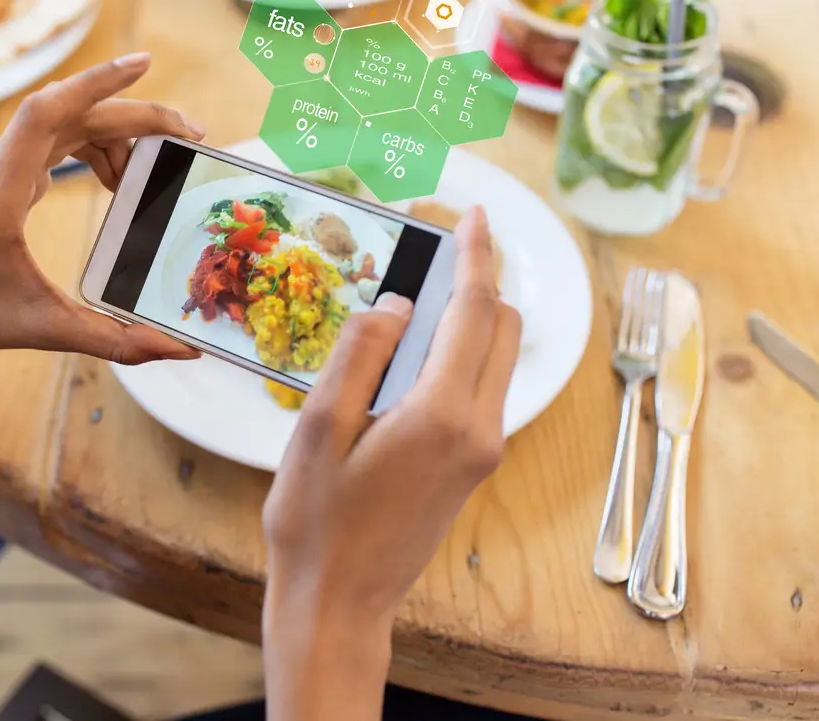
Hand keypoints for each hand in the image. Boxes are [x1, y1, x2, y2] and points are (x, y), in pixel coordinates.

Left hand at [0, 53, 206, 367]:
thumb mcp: (54, 332)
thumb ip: (120, 342)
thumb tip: (184, 350)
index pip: (45, 113)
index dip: (97, 82)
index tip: (144, 63)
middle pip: (69, 114)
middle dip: (136, 118)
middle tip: (191, 131)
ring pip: (62, 122)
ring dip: (115, 136)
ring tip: (152, 170)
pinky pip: (49, 136)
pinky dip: (91, 146)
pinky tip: (115, 177)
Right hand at [260, 207, 521, 717]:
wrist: (338, 604)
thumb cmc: (315, 522)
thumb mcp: (318, 427)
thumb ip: (360, 353)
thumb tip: (396, 304)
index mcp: (443, 414)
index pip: (476, 311)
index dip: (477, 255)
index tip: (474, 215)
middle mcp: (480, 430)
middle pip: (503, 328)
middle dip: (476, 282)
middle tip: (427, 257)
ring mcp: (483, 452)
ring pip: (497, 358)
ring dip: (467, 320)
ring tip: (405, 311)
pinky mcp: (474, 467)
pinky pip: (481, 389)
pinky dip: (459, 356)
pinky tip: (405, 363)